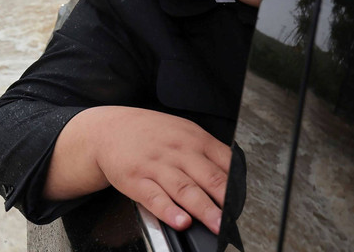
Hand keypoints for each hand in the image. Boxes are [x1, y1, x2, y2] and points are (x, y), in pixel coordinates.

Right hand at [44, 106, 231, 233]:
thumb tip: (235, 175)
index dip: (237, 186)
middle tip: (236, 219)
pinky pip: (154, 197)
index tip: (245, 204)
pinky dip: (168, 210)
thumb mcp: (182, 131)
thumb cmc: (149, 133)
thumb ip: (208, 151)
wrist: (108, 129)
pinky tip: (179, 220)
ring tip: (216, 225)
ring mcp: (156, 166)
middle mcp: (177, 152)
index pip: (224, 163)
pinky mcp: (136, 180)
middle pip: (207, 177)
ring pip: (185, 189)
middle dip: (225, 201)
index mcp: (193, 139)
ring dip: (203, 209)